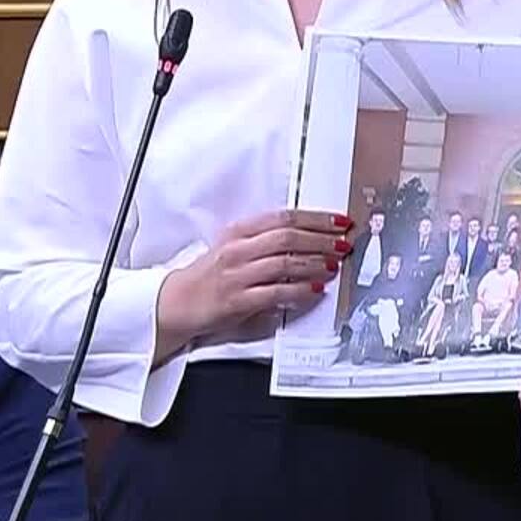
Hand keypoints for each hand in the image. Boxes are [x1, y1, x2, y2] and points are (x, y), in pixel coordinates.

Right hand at [154, 210, 351, 361]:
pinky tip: (315, 290)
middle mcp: (238, 250)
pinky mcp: (238, 300)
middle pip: (288, 237)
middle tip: (343, 243)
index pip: (283, 218)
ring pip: (284, 263)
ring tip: (335, 265)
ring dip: (315, 264)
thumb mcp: (233, 248)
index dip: (315, 218)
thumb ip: (265, 242)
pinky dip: (299, 291)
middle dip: (322, 239)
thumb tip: (307, 239)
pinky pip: (275, 293)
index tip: (338, 221)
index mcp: (239, 232)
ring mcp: (237, 275)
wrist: (177, 302)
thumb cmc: (208, 275)